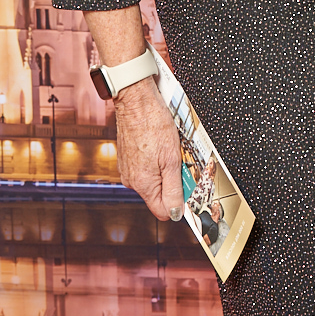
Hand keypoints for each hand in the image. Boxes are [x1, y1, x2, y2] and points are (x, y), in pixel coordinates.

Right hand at [113, 77, 184, 221]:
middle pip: (158, 194)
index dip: (178, 203)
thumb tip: (175, 213)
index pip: (162, 211)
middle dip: (172, 182)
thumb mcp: (171, 160)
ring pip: (153, 180)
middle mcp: (131, 180)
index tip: (187, 189)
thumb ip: (173, 190)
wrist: (136, 102)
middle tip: (179, 162)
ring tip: (168, 150)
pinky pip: (145, 168)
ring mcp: (127, 169)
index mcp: (142, 184)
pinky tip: (159, 145)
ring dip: (164, 170)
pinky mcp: (127, 158)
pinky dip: (155, 160)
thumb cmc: (153, 125)